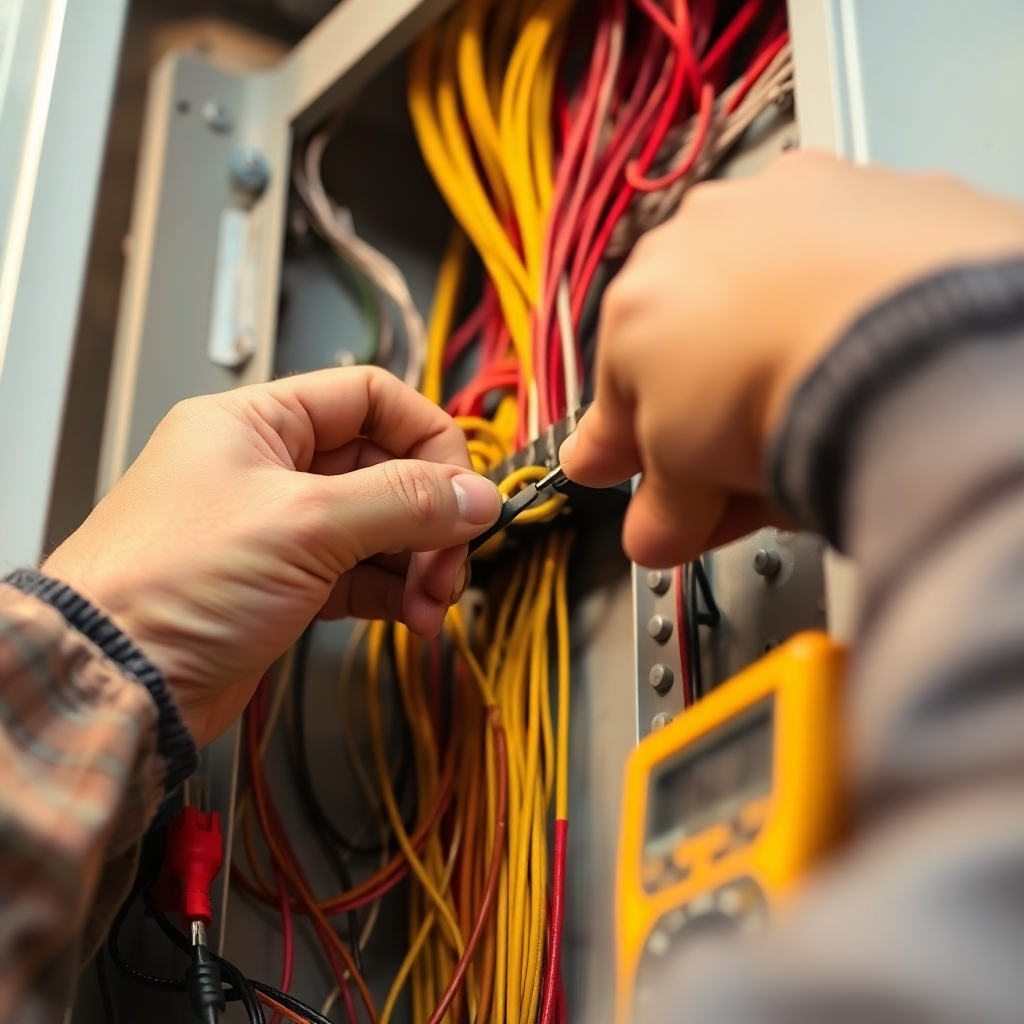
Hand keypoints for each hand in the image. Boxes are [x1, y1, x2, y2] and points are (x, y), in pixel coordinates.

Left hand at [43, 367, 499, 746]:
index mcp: (260, 422)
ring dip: (420, 562)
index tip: (464, 488)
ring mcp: (282, 529)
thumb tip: (479, 495)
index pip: (370, 398)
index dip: (427, 437)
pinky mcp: (288, 585)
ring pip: (380, 526)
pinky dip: (396, 593)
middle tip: (452, 561)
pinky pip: (364, 574)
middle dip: (430, 516)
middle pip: (385, 467)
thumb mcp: (304, 523)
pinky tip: (415, 617)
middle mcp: (271, 468)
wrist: (116, 684)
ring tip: (434, 602)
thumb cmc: (171, 584)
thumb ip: (403, 501)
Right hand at [560, 150, 1023, 567]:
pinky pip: (832, 256)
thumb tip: (655, 533)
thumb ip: (663, 504)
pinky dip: (837, 298)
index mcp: (630, 309)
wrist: (899, 332)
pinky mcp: (860, 190)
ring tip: (808, 417)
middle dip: (702, 405)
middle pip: (688, 342)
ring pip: (755, 293)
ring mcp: (774, 205)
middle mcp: (692, 238)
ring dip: (766, 344)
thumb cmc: (781, 383)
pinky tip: (856, 350)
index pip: (617, 396)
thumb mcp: (691, 477)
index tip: (628, 468)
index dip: (624, 444)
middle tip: (731, 467)